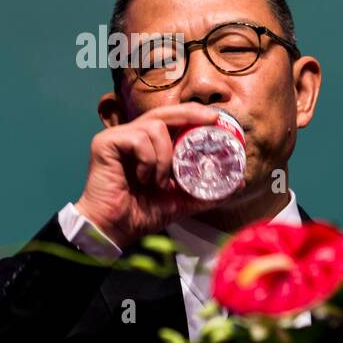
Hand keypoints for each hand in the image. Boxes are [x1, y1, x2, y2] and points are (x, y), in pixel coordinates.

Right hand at [74, 104, 229, 250]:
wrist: (113, 230)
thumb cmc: (140, 214)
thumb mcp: (181, 200)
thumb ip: (205, 190)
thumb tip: (237, 183)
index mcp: (147, 145)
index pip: (171, 120)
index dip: (193, 115)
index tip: (215, 120)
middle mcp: (132, 136)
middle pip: (163, 112)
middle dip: (190, 114)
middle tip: (211, 120)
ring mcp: (118, 137)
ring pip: (154, 126)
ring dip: (165, 156)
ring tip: (160, 181)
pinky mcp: (105, 143)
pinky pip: (138, 138)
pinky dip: (148, 159)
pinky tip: (143, 178)